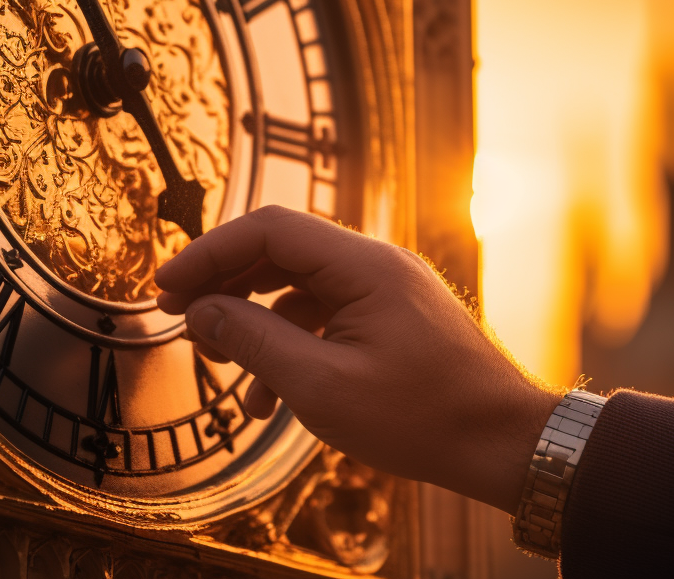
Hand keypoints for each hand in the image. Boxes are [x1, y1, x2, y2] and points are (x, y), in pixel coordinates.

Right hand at [154, 206, 561, 512]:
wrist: (506, 444)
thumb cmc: (424, 418)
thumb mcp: (323, 387)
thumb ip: (255, 342)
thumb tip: (200, 312)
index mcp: (363, 264)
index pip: (269, 228)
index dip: (210, 252)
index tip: (166, 287)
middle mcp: (374, 263)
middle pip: (281, 250)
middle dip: (226, 282)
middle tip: (180, 318)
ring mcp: (384, 288)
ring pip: (299, 285)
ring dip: (255, 319)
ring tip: (220, 362)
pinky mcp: (389, 315)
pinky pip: (325, 314)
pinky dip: (290, 342)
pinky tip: (268, 394)